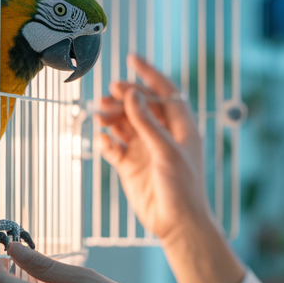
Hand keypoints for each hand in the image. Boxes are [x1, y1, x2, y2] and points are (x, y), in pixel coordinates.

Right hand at [96, 55, 210, 246]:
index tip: (132, 58)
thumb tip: (132, 95)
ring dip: (112, 116)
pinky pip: (114, 146)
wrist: (177, 224)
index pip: (165, 92)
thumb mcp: (167, 150)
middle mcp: (162, 134)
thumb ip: (147, 123)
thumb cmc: (183, 187)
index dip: (150, 74)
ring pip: (124, 123)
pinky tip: (104, 140)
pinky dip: (107, 141)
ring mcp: (145, 149)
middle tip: (110, 92)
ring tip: (100, 113)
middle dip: (125, 96)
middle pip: (140, 105)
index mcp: (181, 126)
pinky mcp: (130, 166)